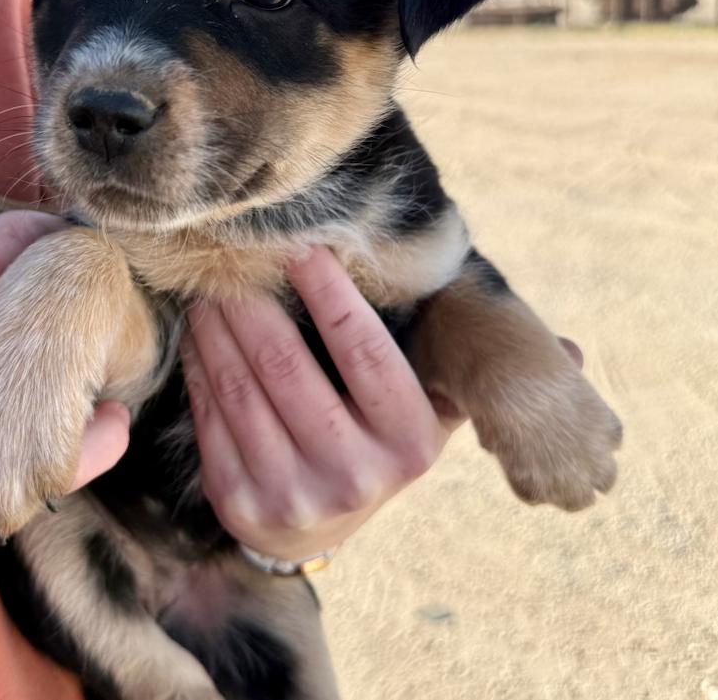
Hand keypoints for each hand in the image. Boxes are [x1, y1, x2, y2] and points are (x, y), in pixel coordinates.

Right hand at [0, 211, 129, 652]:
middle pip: (48, 298)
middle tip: (98, 302)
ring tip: (93, 362)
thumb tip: (23, 266)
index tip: (70, 242)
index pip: (4, 238)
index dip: (50, 235)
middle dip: (82, 296)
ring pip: (72, 368)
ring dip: (93, 359)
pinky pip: (83, 446)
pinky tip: (98, 419)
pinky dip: (105, 429)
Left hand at [184, 246, 582, 562]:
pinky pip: (208, 416)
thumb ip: (474, 373)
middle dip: (253, 301)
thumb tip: (576, 350)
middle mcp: (352, 473)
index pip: (364, 352)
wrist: (321, 528)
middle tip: (235, 256)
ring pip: (238, 386)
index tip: (304, 246)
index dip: (329, 293)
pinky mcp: (239, 502)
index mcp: (408, 442)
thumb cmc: (380, 445)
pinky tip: (198, 331)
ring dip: (217, 325)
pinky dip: (199, 364)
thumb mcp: (432, 416)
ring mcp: (290, 493)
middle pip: (285, 365)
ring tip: (210, 285)